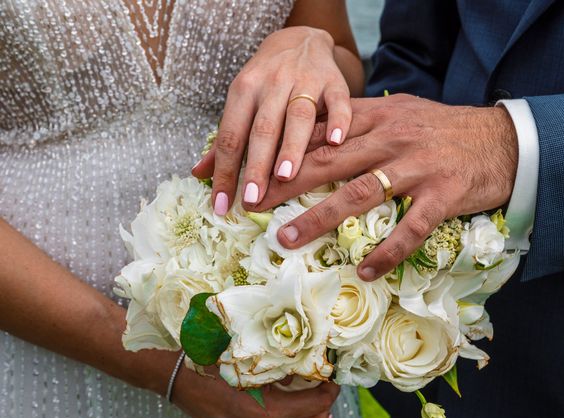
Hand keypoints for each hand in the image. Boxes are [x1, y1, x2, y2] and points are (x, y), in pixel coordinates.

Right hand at [171, 363, 337, 417]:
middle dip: (324, 414)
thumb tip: (306, 365)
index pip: (316, 404)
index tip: (334, 380)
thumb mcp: (254, 361)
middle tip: (325, 399)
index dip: (330, 392)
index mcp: (271, 409)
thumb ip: (282, 366)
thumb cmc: (215, 363)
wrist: (182, 377)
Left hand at [192, 26, 352, 214]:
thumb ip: (225, 138)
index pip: (231, 136)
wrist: (300, 40)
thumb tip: (198, 174)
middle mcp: (272, 84)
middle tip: (252, 198)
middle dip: (256, 165)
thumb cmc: (267, 81)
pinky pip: (338, 101)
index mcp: (244, 91)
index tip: (222, 204)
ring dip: (291, 146)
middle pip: (262, 129)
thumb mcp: (241, 101)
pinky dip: (337, 120)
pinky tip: (335, 141)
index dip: (225, 172)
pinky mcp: (334, 82)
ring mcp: (305, 81)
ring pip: (297, 116)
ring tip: (285, 176)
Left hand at [251, 94, 517, 280]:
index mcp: (378, 118)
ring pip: (359, 194)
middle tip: (249, 205)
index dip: (282, 151)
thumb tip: (319, 133)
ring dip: (320, 218)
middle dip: (284, 184)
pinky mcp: (443, 195)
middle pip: (328, 162)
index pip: (321, 132)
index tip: (250, 170)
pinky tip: (364, 271)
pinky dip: (387, 252)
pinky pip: (411, 228)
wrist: (504, 139)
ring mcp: (417, 167)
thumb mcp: (401, 113)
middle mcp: (392, 139)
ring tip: (288, 240)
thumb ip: (361, 122)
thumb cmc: (444, 130)